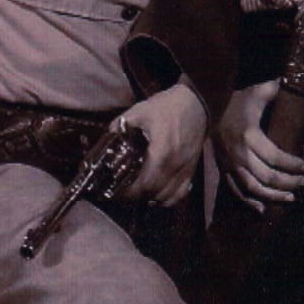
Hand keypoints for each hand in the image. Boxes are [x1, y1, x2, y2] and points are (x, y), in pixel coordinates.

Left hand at [120, 81, 207, 206]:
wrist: (197, 105)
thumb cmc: (168, 107)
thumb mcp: (140, 111)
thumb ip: (121, 125)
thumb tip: (107, 137)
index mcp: (161, 152)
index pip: (145, 183)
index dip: (130, 192)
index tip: (118, 191)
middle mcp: (175, 165)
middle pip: (155, 193)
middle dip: (137, 196)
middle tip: (124, 192)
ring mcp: (186, 169)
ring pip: (168, 197)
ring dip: (152, 198)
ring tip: (139, 192)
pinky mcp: (192, 170)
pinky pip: (181, 194)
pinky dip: (168, 199)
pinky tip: (158, 194)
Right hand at [213, 79, 303, 211]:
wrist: (205, 103)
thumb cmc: (236, 96)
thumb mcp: (257, 90)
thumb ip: (272, 89)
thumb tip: (286, 83)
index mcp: (248, 135)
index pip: (275, 157)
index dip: (293, 165)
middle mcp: (238, 153)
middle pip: (266, 177)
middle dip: (288, 183)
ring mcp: (228, 163)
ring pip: (251, 188)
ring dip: (272, 196)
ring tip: (290, 198)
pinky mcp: (223, 167)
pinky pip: (235, 190)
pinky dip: (248, 202)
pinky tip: (262, 209)